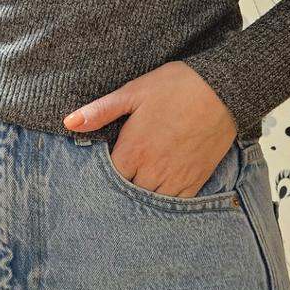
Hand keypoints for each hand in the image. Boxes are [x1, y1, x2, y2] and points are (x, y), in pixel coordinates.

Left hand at [63, 61, 237, 196]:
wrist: (221, 88)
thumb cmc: (175, 86)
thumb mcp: (133, 92)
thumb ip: (100, 111)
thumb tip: (68, 123)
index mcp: (134, 150)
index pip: (108, 179)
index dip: (102, 175)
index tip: (103, 167)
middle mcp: (154, 170)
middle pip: (128, 194)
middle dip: (122, 187)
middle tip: (120, 175)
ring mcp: (177, 178)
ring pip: (151, 202)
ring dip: (142, 195)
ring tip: (138, 182)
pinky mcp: (197, 179)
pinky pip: (177, 204)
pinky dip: (166, 200)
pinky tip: (161, 188)